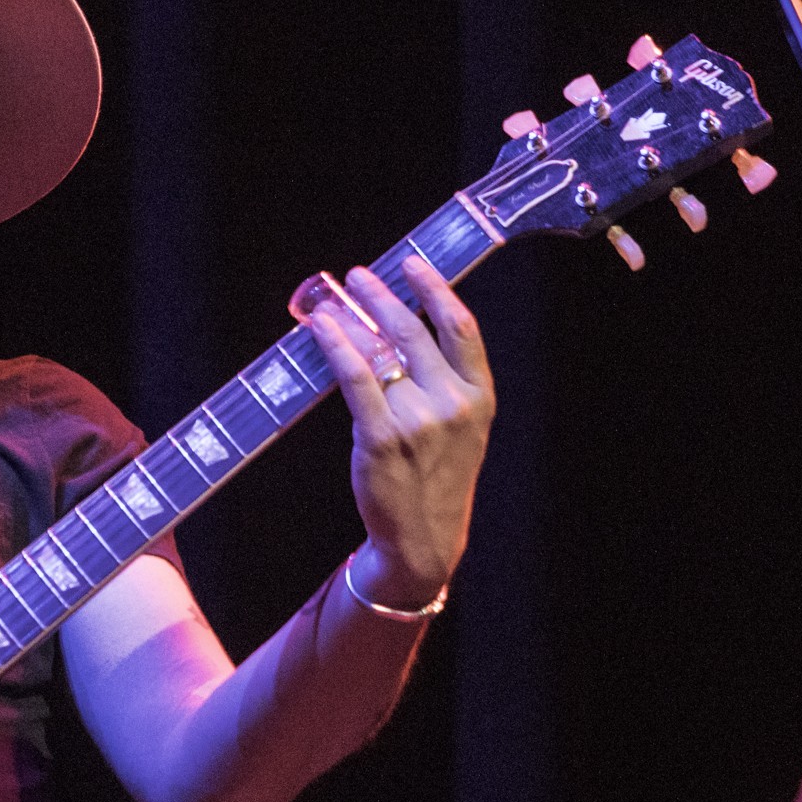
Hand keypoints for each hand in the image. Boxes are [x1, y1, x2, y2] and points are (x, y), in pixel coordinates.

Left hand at [306, 255, 494, 607]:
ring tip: (330, 299)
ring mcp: (419, 422)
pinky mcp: (383, 439)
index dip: (435, 289)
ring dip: (351, 319)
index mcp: (479, 397)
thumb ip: (442, 383)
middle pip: (414, 332)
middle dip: (381, 297)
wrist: (423, 537)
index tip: (411, 264)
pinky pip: (356, 379)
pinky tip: (321, 328)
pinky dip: (336, 347)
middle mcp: (452, 405)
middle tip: (358, 277)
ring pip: (380, 354)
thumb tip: (395, 333)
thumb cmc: (435, 478)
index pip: (461, 328)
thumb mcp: (460, 429)